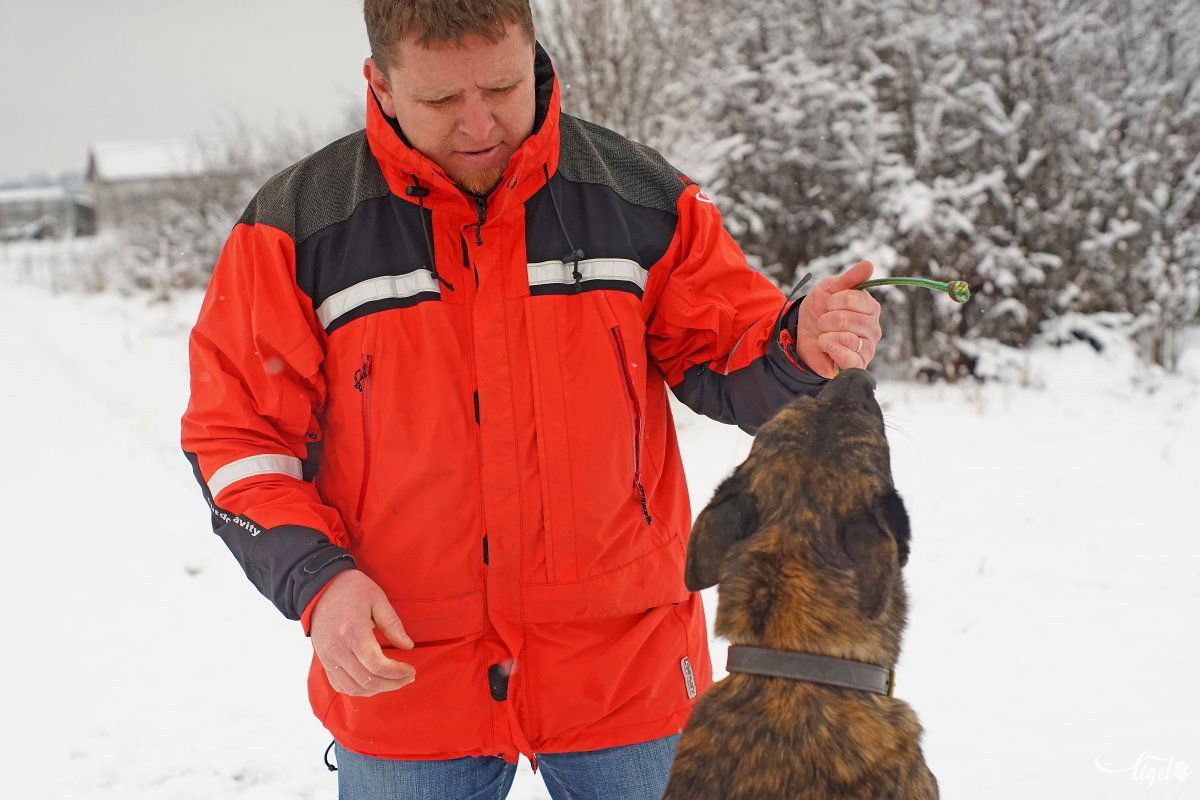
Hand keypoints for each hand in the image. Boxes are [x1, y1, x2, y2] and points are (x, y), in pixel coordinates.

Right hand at [310, 569, 416, 696]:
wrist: (320, 588)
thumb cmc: (352, 590)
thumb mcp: (377, 599)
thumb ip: (392, 624)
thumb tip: (408, 646)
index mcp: (353, 632)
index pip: (376, 664)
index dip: (397, 672)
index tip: (411, 670)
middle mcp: (338, 649)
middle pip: (367, 680)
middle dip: (392, 683)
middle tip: (408, 677)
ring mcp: (328, 658)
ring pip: (354, 688)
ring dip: (377, 690)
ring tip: (394, 681)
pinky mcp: (324, 661)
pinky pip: (340, 685)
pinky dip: (358, 690)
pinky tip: (373, 683)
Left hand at [794, 260, 882, 377]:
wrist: (802, 335)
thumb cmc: (819, 310)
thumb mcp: (830, 288)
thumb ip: (850, 278)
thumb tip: (868, 264)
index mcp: (870, 307)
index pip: (856, 299)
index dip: (836, 300)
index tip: (828, 303)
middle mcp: (873, 328)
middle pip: (848, 319)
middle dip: (827, 319)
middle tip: (823, 321)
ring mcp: (867, 348)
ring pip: (848, 338)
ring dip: (826, 334)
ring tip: (824, 334)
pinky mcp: (858, 365)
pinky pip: (850, 359)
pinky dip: (832, 349)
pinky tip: (826, 345)